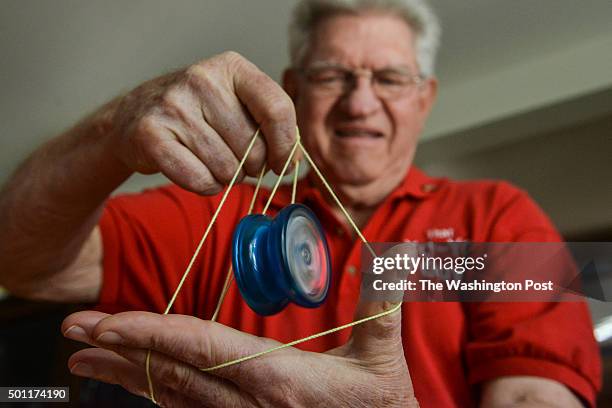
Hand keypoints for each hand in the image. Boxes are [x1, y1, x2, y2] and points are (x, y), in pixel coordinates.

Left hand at [62, 301, 417, 406]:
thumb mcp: (384, 356)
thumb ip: (380, 302)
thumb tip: (389, 250)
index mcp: (278, 380)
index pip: (200, 349)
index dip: (151, 333)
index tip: (108, 321)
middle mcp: (248, 405)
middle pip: (172, 373)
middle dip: (119, 351)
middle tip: (74, 332)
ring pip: (172, 396)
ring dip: (126, 374)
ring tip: (86, 358)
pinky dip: (154, 393)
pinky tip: (135, 382)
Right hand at [106, 51, 296, 193]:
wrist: (134, 116)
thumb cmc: (197, 114)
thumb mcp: (235, 103)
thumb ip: (269, 124)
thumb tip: (295, 160)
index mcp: (231, 67)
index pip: (277, 108)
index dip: (286, 145)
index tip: (284, 164)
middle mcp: (202, 80)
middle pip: (253, 147)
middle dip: (251, 166)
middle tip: (234, 158)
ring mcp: (174, 105)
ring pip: (228, 169)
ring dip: (226, 177)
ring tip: (209, 160)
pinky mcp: (151, 134)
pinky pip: (200, 180)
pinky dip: (205, 186)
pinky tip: (196, 170)